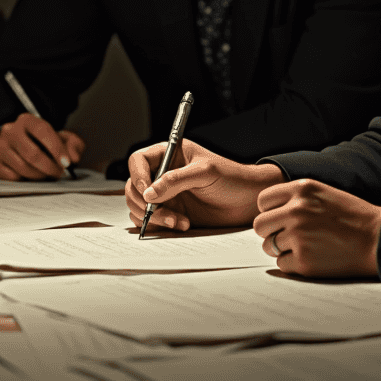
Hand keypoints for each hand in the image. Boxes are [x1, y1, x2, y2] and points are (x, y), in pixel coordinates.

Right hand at [0, 114, 83, 179]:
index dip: (56, 148)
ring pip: (22, 168)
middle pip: (32, 154)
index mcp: (27, 120)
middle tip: (59, 173)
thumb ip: (73, 145)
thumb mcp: (62, 139)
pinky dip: (26, 181)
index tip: (67, 163)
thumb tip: (74, 158)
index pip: (43, 131)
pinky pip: (12, 178)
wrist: (20, 147)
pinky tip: (32, 177)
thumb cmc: (44, 143)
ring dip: (39, 176)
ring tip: (47, 175)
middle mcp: (10, 131)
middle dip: (50, 167)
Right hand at [125, 137, 284, 230]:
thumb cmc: (231, 178)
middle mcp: (162, 174)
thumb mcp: (205, 172)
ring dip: (154, 217)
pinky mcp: (169, 213)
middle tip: (162, 212)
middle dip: (144, 202)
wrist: (247, 202)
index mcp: (170, 155)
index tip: (147, 192)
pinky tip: (182, 224)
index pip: (139, 160)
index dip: (138, 175)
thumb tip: (149, 193)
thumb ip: (176, 180)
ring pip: (139, 206)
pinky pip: (150, 221)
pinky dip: (160, 226)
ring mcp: (164, 195)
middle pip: (134, 186)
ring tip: (178, 221)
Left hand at [252, 180, 380, 277]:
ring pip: (268, 246)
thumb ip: (295, 197)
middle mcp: (296, 210)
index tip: (280, 217)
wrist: (376, 239)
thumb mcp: (323, 193)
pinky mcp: (303, 261)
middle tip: (287, 235)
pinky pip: (282, 264)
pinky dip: (293, 263)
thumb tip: (267, 211)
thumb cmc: (352, 216)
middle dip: (270, 231)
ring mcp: (298, 236)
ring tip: (305, 245)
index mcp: (302, 189)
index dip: (270, 211)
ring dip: (281, 248)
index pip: (263, 201)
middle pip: (260, 225)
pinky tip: (312, 256)